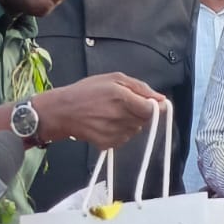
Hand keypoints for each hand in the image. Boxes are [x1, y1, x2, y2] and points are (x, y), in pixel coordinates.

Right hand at [33, 72, 163, 148]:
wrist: (62, 112)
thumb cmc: (87, 91)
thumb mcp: (113, 78)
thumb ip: (140, 88)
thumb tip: (161, 99)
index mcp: (122, 97)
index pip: (152, 109)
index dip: (155, 107)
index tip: (150, 104)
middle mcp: (120, 117)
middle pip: (145, 120)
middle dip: (139, 112)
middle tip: (122, 105)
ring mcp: (114, 133)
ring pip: (136, 130)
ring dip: (129, 122)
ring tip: (111, 113)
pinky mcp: (108, 144)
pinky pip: (124, 138)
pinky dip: (120, 132)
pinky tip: (106, 123)